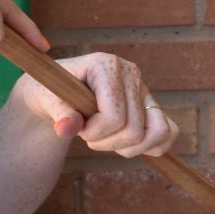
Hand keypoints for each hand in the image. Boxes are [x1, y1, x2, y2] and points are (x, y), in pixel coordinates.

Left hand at [18, 52, 176, 158]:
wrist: (56, 93)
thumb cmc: (50, 93)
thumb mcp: (45, 99)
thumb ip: (57, 112)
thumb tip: (65, 128)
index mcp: (106, 65)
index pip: (114, 117)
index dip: (93, 133)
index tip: (76, 126)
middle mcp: (131, 73)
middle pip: (133, 130)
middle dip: (105, 142)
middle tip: (87, 132)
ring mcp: (144, 89)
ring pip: (155, 134)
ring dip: (127, 148)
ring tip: (106, 139)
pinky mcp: (152, 105)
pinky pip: (169, 132)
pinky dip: (153, 147)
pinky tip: (129, 146)